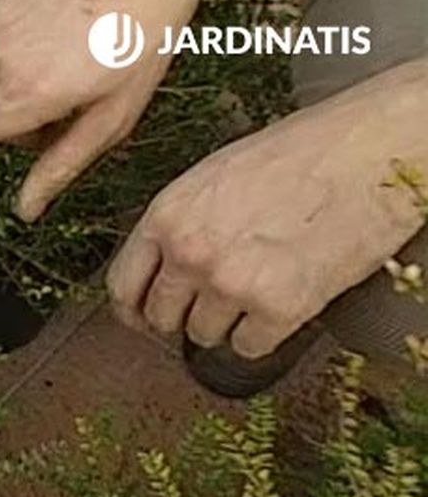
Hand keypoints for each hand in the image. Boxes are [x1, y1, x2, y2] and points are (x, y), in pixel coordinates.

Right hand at [0, 0, 201, 220]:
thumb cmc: (140, 43)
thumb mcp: (113, 117)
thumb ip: (62, 165)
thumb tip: (25, 211)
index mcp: (26, 97)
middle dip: (29, 111)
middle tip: (81, 90)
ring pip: (2, 71)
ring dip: (32, 70)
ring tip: (79, 48)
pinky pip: (5, 34)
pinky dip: (31, 36)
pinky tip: (66, 23)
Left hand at [108, 58, 427, 358]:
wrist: (374, 148)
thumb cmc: (303, 151)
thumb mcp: (217, 176)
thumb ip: (181, 222)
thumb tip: (163, 265)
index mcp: (168, 215)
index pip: (121, 286)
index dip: (132, 310)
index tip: (143, 319)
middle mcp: (190, 253)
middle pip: (161, 318)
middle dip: (182, 318)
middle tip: (211, 306)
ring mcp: (231, 283)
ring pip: (204, 337)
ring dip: (226, 325)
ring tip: (258, 291)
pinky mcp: (278, 308)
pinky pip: (250, 348)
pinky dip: (264, 336)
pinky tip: (283, 304)